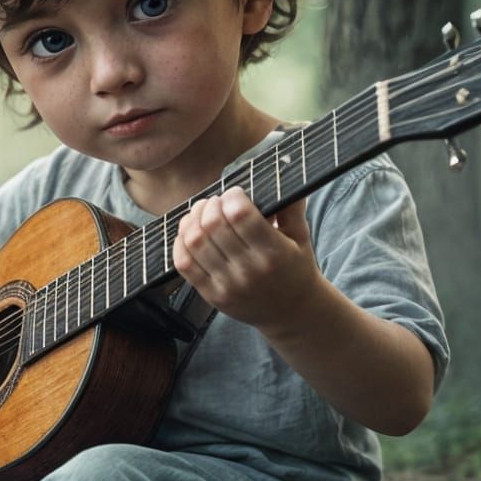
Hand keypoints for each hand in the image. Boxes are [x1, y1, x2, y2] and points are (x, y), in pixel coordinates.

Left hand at [171, 187, 320, 331]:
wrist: (292, 313)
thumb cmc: (295, 268)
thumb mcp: (301, 237)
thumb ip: (291, 205)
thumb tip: (284, 167)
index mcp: (274, 253)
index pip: (241, 215)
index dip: (232, 196)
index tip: (235, 193)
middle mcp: (249, 271)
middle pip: (213, 225)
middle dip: (211, 205)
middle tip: (217, 202)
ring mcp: (227, 285)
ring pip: (194, 242)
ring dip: (193, 219)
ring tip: (202, 213)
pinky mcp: (211, 295)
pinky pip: (183, 263)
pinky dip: (180, 241)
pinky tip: (189, 231)